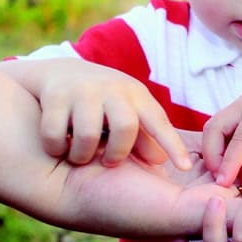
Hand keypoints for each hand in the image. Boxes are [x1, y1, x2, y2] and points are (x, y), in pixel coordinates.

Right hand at [34, 58, 190, 168]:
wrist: (61, 74)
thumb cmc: (104, 102)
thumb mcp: (128, 113)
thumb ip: (145, 136)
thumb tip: (161, 161)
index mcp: (137, 96)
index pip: (160, 123)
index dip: (173, 146)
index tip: (186, 167)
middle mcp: (114, 89)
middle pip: (125, 128)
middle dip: (118, 153)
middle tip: (109, 162)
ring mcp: (84, 89)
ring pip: (89, 135)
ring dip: (82, 155)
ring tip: (80, 155)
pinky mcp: (56, 94)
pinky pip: (55, 134)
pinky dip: (56, 148)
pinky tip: (58, 145)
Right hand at [202, 90, 241, 189]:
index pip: (239, 139)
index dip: (229, 163)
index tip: (223, 184)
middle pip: (214, 129)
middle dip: (213, 156)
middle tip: (221, 181)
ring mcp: (240, 108)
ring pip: (214, 130)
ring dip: (216, 153)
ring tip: (228, 176)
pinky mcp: (240, 115)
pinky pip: (222, 132)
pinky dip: (223, 149)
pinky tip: (235, 166)